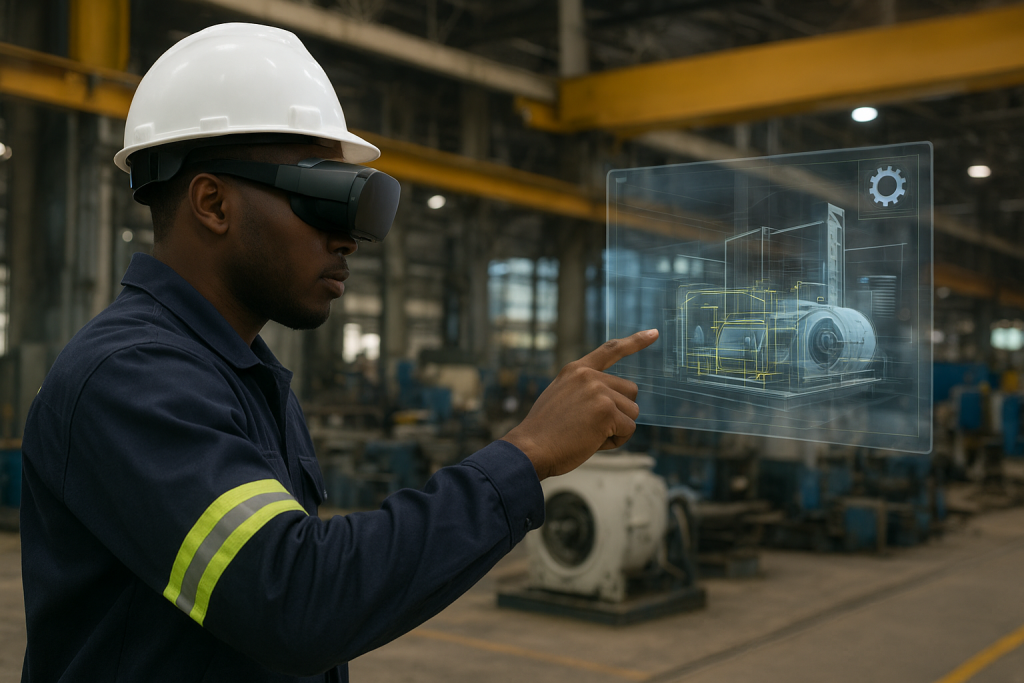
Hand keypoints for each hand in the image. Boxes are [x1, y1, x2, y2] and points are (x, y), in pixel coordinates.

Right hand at [502, 329, 658, 480]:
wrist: (530, 449)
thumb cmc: (545, 433)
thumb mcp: (561, 399)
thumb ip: (586, 392)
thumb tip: (617, 403)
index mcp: (576, 371)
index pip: (610, 350)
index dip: (635, 342)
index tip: (654, 333)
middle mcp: (588, 376)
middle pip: (630, 391)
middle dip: (620, 412)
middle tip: (592, 426)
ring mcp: (598, 391)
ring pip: (631, 412)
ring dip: (617, 428)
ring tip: (588, 435)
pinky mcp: (606, 410)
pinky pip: (628, 429)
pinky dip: (615, 441)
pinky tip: (592, 442)